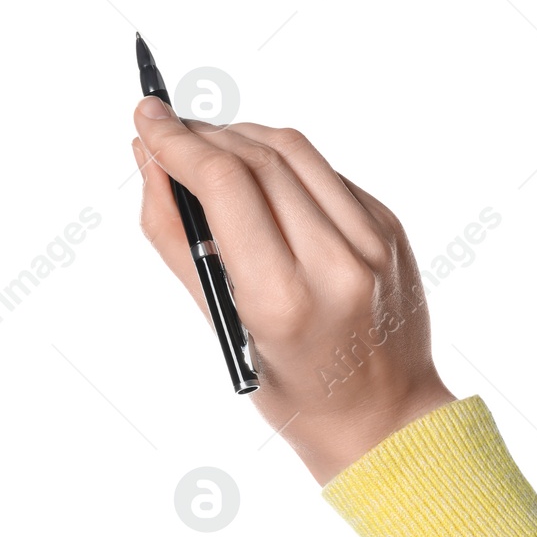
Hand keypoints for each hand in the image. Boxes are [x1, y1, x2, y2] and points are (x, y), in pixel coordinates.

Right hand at [133, 99, 453, 482]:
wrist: (385, 420)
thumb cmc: (288, 385)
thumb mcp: (219, 323)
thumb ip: (175, 236)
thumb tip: (149, 157)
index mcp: (284, 297)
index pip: (224, 184)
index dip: (178, 141)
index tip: (147, 115)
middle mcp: (336, 261)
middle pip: (257, 156)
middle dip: (203, 135)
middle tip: (167, 133)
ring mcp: (372, 240)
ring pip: (293, 149)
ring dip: (240, 136)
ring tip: (209, 150)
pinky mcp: (388, 226)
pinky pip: (323, 171)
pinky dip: (280, 162)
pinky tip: (260, 181)